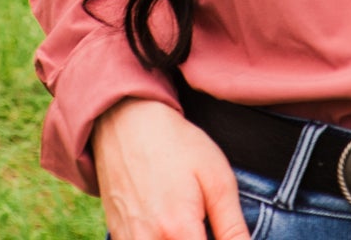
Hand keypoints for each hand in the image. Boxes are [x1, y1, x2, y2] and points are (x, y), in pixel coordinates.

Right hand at [92, 96, 250, 239]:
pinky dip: (159, 239)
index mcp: (179, 229)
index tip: (219, 234)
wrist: (126, 122)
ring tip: (188, 226)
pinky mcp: (117, 237)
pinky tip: (168, 226)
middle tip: (202, 225)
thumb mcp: (216, 177)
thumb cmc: (176, 145)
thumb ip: (232, 227)